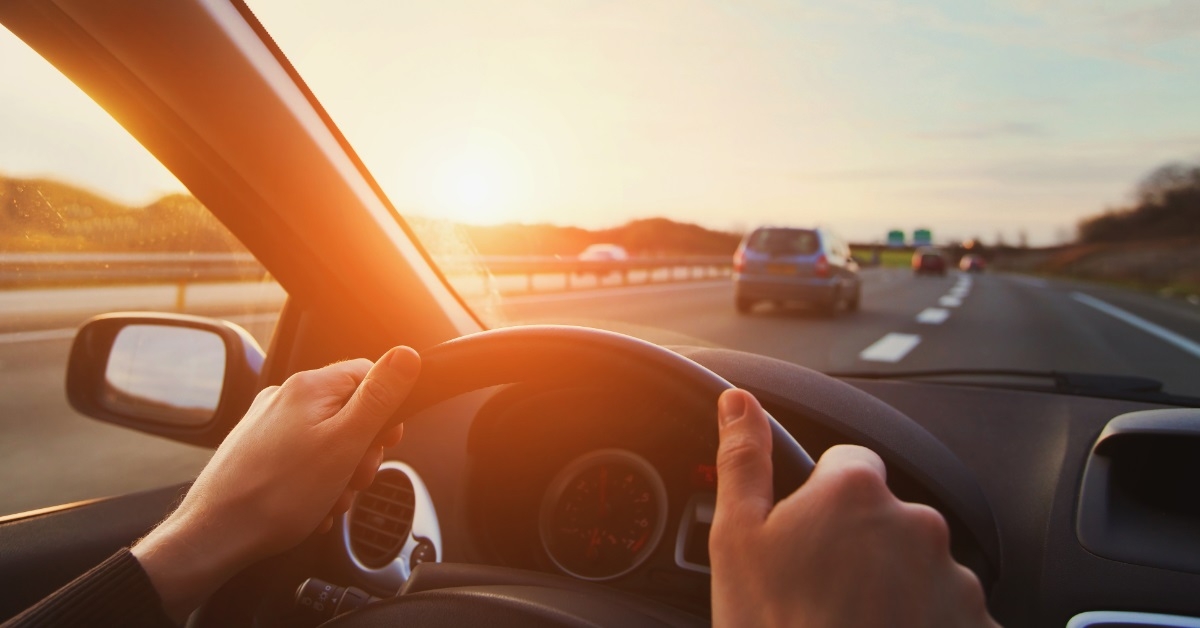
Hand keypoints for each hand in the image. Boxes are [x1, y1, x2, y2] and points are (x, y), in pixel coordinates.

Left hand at [132, 346, 419, 621]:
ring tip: (328, 499)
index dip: (386, 411)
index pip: (368, 375)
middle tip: (353, 479)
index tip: (386, 442)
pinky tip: (310, 505)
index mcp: (309, 387)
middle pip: (349, 411)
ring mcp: (267, 424)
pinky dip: (314, 482)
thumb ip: (379, 397)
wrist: (216, 534)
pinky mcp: (256, 450)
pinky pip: (302, 459)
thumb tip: (406, 355)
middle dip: (361, 450)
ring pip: (327, 440)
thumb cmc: (278, 494)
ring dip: (339, 472)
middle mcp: (285, 397)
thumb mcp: (346, 443)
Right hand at [709, 389, 997, 627]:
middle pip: (886, 517)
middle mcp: (916, 524)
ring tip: (852, 625)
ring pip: (918, 566)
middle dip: (860, 545)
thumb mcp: (737, 541)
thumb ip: (745, 460)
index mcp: (856, 493)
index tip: (805, 539)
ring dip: (894, 587)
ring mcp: (953, 579)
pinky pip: (949, 612)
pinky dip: (923, 624)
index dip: (821, 499)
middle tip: (822, 593)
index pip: (848, 465)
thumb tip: (739, 401)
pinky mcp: (976, 625)